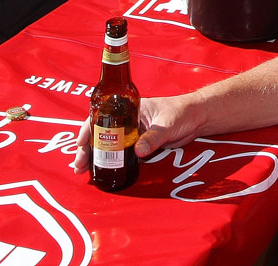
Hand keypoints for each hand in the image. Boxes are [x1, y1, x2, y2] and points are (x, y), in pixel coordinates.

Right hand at [71, 95, 198, 172]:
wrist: (198, 119)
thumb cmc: (183, 112)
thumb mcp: (166, 125)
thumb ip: (153, 138)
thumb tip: (138, 152)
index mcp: (130, 107)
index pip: (103, 115)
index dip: (88, 128)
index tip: (80, 143)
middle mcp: (128, 119)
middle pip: (102, 132)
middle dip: (87, 147)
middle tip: (79, 164)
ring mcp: (134, 132)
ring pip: (109, 144)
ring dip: (96, 156)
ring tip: (84, 170)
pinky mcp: (141, 144)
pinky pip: (122, 152)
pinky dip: (111, 160)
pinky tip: (102, 170)